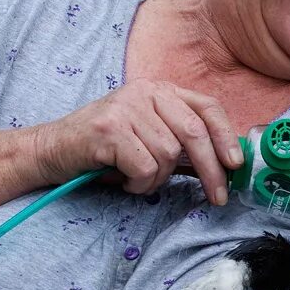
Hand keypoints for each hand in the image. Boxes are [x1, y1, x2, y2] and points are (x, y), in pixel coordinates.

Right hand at [27, 77, 243, 197]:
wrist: (52, 150)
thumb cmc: (105, 149)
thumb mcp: (148, 137)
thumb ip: (182, 144)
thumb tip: (225, 164)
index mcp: (160, 90)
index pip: (207, 107)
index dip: (226, 136)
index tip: (236, 164)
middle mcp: (145, 92)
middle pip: (195, 133)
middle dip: (211, 171)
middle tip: (217, 198)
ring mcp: (126, 108)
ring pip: (169, 155)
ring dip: (157, 179)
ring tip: (137, 178)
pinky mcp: (109, 129)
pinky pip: (145, 168)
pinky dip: (139, 184)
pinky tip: (123, 179)